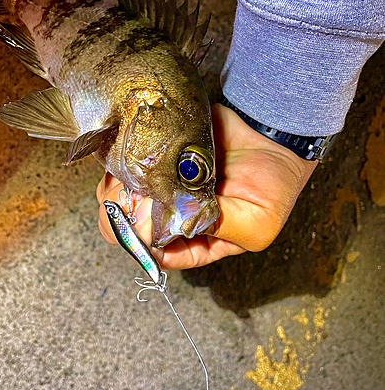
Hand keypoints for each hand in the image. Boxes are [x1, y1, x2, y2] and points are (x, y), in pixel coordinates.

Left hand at [96, 103, 317, 269]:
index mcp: (196, 240)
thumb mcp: (254, 224)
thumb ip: (209, 228)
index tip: (141, 222)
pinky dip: (122, 167)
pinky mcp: (157, 162)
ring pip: (122, 199)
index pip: (157, 254)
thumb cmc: (271, 184)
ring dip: (118, 191)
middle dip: (124, 216)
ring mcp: (162, 188)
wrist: (272, 135)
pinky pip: (127, 169)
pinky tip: (130, 162)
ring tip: (132, 177)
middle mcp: (174, 216)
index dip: (141, 244)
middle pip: (131, 227)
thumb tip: (160, 229)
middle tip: (136, 196)